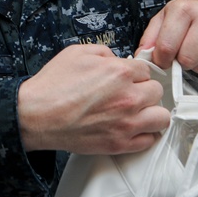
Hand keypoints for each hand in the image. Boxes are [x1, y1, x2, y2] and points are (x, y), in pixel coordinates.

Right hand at [17, 44, 168, 155]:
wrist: (36, 115)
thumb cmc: (52, 86)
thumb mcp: (77, 53)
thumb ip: (104, 53)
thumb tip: (116, 60)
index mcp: (119, 73)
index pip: (147, 70)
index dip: (135, 73)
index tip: (130, 78)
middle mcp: (128, 98)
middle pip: (157, 92)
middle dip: (144, 90)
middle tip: (131, 93)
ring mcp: (126, 123)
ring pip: (161, 118)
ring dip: (151, 112)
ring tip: (139, 112)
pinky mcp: (120, 144)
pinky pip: (150, 140)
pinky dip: (145, 134)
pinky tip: (133, 128)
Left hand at [137, 0, 197, 75]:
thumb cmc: (188, 15)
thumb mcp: (164, 18)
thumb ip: (149, 38)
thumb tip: (142, 57)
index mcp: (184, 9)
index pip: (167, 48)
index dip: (161, 60)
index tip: (163, 59)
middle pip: (187, 60)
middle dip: (181, 62)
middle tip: (182, 53)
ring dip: (197, 65)